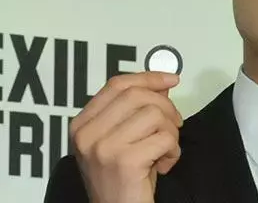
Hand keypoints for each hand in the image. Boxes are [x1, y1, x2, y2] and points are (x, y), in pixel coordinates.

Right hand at [69, 72, 182, 202]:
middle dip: (166, 107)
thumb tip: (161, 83)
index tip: (171, 79)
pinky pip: (164, 138)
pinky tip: (164, 165)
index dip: (148, 77)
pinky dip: (173, 151)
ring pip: (154, 115)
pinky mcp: (124, 161)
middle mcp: (87, 134)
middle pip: (137, 95)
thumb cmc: (123, 181)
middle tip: (174, 125)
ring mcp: (103, 147)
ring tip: (165, 150)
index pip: (117, 85)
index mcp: (82, 125)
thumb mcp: (122, 140)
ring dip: (171, 133)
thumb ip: (135, 110)